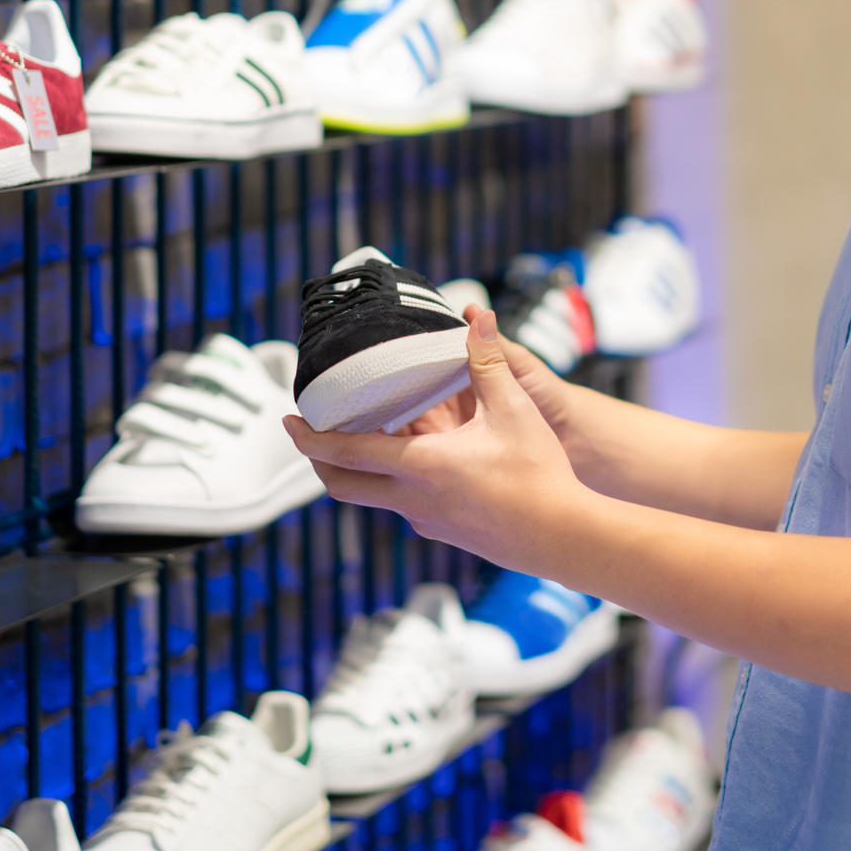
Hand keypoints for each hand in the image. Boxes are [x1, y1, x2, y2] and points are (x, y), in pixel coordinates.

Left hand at [284, 306, 595, 573]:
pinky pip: (401, 506)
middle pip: (342, 485)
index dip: (308, 438)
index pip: (344, 454)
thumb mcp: (514, 409)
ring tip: (361, 437)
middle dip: (318, 459)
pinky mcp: (443, 532)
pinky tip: (413, 462)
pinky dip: (390, 483)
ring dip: (356, 470)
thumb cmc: (539, 474)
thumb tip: (476, 314)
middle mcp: (412, 500)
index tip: (287, 421)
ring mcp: (425, 521)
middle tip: (310, 433)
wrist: (564, 536)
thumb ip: (488, 360)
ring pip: (371, 498)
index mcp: (420, 467)